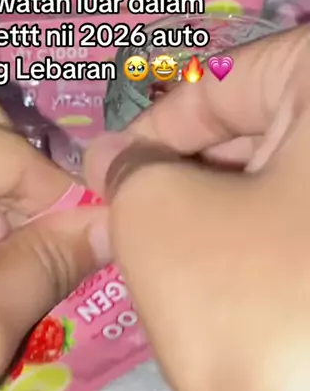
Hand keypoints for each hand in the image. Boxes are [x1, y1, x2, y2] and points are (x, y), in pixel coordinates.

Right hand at [86, 25, 309, 390]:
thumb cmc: (255, 311)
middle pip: (263, 128)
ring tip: (164, 259)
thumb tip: (117, 159)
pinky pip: (308, 232)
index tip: (100, 172)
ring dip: (219, 213)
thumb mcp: (161, 219)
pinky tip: (224, 288)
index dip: (151, 126)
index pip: (228, 79)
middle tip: (122, 218)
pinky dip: (262, 247)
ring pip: (286, 185)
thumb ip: (128, 169)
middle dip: (183, 173)